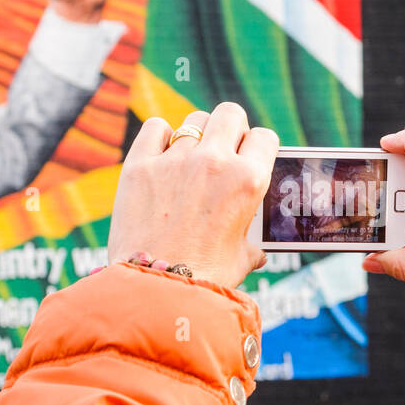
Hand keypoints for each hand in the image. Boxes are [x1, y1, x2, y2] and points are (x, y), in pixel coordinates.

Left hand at [108, 102, 278, 288]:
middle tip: (223, 149)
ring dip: (197, 135)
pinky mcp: (140, 165)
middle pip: (230, 114)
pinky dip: (160, 136)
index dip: (258, 146)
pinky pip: (156, 128)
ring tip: (190, 159)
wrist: (155, 290)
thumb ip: (251, 244)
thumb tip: (257, 250)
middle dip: (230, 128)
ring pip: (194, 121)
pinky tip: (162, 154)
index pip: (264, 137)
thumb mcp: (241, 258)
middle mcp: (214, 163)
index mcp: (248, 181)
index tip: (250, 156)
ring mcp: (175, 160)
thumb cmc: (204, 278)